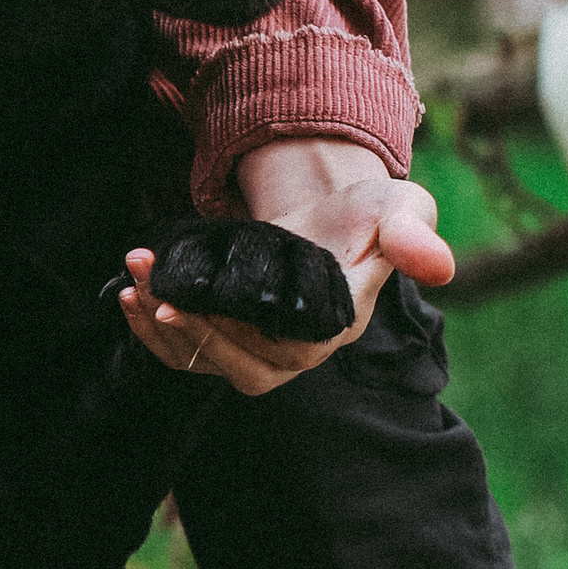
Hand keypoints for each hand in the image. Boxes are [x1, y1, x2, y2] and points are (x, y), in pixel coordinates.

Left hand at [117, 137, 455, 396]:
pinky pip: (191, 350)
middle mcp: (296, 349)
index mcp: (333, 326)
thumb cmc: (367, 213)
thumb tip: (438, 264)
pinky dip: (154, 330)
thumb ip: (414, 233)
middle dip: (186, 326)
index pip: (281, 348)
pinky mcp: (232, 331)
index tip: (183, 306)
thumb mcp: (398, 209)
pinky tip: (128, 295)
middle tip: (145, 286)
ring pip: (207, 357)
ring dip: (162, 327)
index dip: (231, 334)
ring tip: (132, 283)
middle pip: (235, 358)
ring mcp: (261, 345)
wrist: (329, 212)